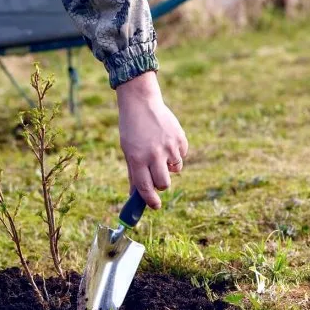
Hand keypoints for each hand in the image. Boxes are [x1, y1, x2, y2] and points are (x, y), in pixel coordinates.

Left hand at [116, 72, 187, 209]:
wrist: (141, 103)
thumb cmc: (131, 129)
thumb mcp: (128, 151)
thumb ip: (134, 173)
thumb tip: (136, 196)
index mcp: (137, 159)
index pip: (145, 188)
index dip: (150, 200)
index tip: (155, 206)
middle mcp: (154, 154)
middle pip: (164, 184)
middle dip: (161, 185)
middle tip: (157, 179)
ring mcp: (169, 146)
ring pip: (175, 170)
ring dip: (168, 167)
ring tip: (159, 151)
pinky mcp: (180, 138)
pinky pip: (181, 155)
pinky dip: (175, 153)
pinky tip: (166, 141)